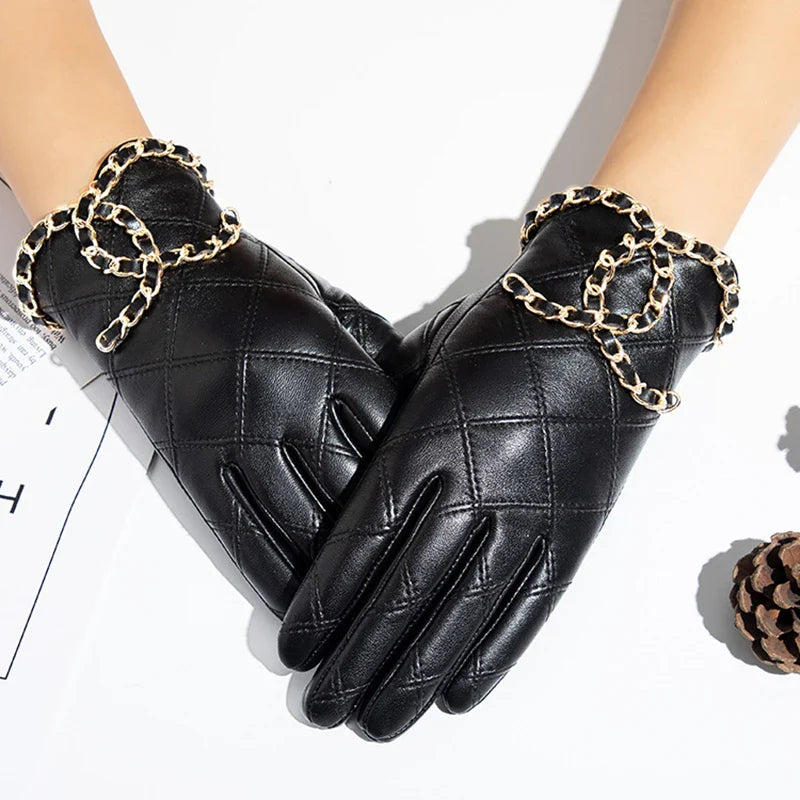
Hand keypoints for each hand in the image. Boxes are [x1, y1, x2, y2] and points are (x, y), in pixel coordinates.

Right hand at [16, 138, 407, 616]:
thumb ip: (377, 356)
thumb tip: (418, 406)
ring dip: (338, 583)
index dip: (423, 490)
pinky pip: (241, 535)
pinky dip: (275, 580)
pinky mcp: (191, 462)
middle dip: (391, 548)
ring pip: (301, 528)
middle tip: (421, 593)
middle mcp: (287, 402)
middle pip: (354, 494)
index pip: (393, 441)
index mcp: (330, 358)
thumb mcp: (331, 304)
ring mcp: (235, 436)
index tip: (445, 526)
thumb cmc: (250, 283)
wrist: (148, 273)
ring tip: (368, 621)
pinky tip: (301, 606)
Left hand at [278, 186, 738, 739]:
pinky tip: (457, 695)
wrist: (602, 319)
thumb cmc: (498, 334)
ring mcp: (532, 510)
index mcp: (426, 437)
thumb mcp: (424, 369)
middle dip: (355, 658)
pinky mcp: (577, 529)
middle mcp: (475, 482)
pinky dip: (492, 657)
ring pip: (462, 613)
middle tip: (319, 707)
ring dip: (413, 675)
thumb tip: (343, 498)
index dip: (323, 603)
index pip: (360, 540)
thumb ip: (386, 435)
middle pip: (403, 591)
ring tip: (374, 719)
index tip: (293, 647)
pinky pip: (530, 607)